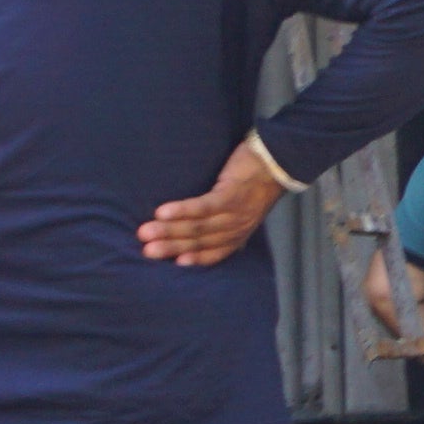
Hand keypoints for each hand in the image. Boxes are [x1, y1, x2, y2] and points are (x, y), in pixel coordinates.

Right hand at [137, 137, 292, 268]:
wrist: (278, 159)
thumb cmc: (253, 181)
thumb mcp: (242, 207)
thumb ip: (223, 219)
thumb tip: (198, 226)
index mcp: (238, 233)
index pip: (214, 253)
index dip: (193, 260)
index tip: (171, 264)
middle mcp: (237, 228)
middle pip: (200, 242)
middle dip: (170, 247)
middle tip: (146, 251)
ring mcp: (236, 213)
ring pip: (198, 228)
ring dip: (169, 231)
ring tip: (145, 232)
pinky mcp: (232, 196)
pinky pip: (203, 207)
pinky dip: (182, 211)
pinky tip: (162, 213)